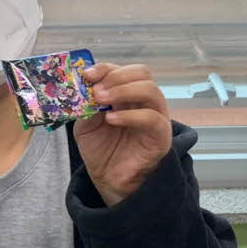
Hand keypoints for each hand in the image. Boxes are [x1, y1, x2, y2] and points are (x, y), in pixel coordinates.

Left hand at [73, 63, 172, 205]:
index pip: (123, 70)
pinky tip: (111, 120)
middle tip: (96, 90)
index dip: (106, 68)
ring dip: (123, 91)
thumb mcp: (86, 124)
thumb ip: (86, 107)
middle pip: (142, 73)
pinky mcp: (160, 135)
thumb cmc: (101, 148)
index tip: (87, 75)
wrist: (109, 178)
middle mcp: (144, 101)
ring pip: (151, 90)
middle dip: (116, 77)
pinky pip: (152, 118)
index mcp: (127, 94)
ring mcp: (156, 116)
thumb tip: (86, 90)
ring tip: (101, 101)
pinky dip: (130, 115)